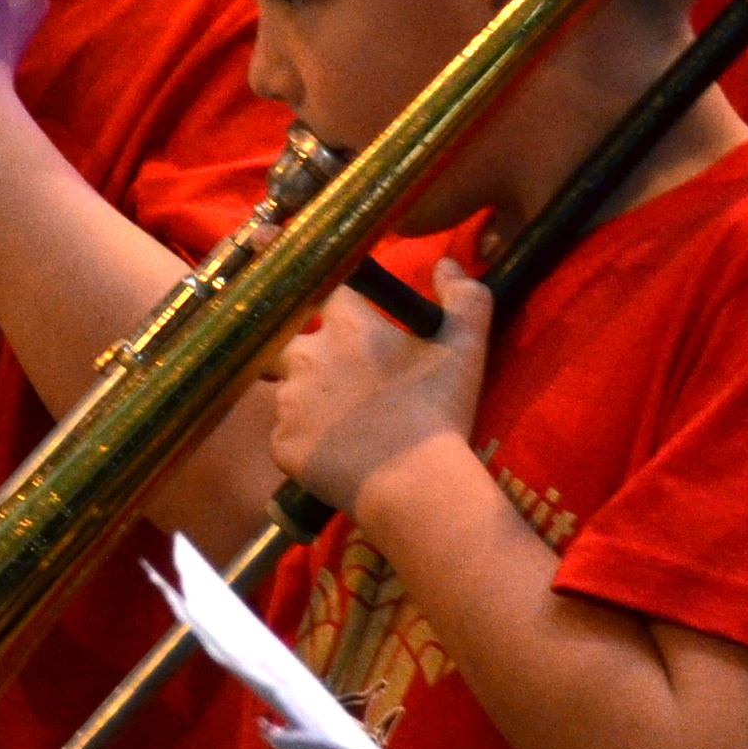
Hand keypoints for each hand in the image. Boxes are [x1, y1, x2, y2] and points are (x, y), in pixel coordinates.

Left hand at [266, 261, 490, 513]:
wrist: (415, 485)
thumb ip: (464, 296)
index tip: (352, 317)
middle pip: (290, 339)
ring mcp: (288, 403)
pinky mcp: (281, 445)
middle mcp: (306, 356)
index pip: (330, 293)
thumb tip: (446, 264)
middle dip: (307, 350)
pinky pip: (285, 435)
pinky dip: (305, 441)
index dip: (342, 304)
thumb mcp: (466, 346)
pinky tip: (334, 454)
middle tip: (340, 376)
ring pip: (285, 390)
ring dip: (306, 398)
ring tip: (341, 422)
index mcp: (347, 326)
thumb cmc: (439, 410)